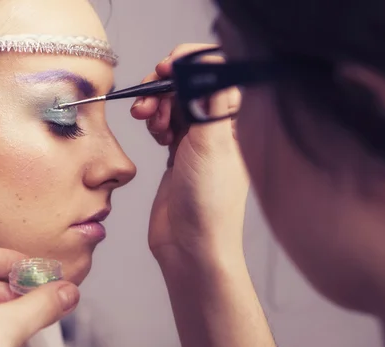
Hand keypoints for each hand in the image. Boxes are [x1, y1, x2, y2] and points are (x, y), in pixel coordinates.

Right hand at [131, 44, 248, 270]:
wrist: (189, 245)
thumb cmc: (208, 202)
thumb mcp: (211, 144)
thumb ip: (207, 100)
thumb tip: (202, 62)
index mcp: (236, 120)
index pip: (217, 72)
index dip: (191, 63)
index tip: (167, 67)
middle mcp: (218, 126)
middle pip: (189, 84)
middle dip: (164, 86)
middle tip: (149, 99)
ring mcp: (197, 139)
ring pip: (174, 103)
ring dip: (156, 104)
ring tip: (149, 121)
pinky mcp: (178, 152)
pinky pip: (165, 122)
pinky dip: (155, 121)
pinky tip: (153, 133)